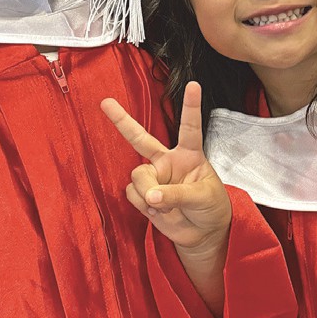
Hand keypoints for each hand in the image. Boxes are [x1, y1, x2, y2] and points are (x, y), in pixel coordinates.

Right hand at [101, 82, 231, 254]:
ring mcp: (154, 177)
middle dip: (122, 120)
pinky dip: (143, 205)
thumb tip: (151, 196)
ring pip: (138, 176)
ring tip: (165, 206)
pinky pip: (133, 194)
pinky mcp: (143, 195)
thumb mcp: (203, 198)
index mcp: (190, 154)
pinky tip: (157, 211)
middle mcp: (168, 161)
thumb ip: (177, 194)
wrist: (203, 233)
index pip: (189, 126)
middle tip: (105, 102)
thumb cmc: (211, 207)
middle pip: (141, 138)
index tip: (194, 84)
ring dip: (148, 192)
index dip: (191, 106)